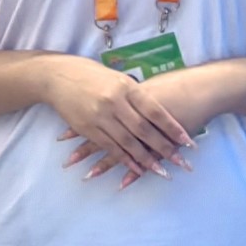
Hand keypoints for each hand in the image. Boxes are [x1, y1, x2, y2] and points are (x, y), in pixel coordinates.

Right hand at [46, 55, 194, 183]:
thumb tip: (156, 110)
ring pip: (128, 142)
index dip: (172, 128)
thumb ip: (135, 94)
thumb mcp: (117, 78)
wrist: (57, 75)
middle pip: (144, 130)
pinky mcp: (87, 128)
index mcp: (126, 87)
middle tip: (180, 162)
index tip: (187, 141)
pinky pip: (110, 147)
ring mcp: (100, 116)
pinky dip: (124, 159)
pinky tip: (137, 168)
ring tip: (162, 171)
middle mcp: (114, 102)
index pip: (155, 111)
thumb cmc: (91, 74)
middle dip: (164, 148)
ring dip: (146, 159)